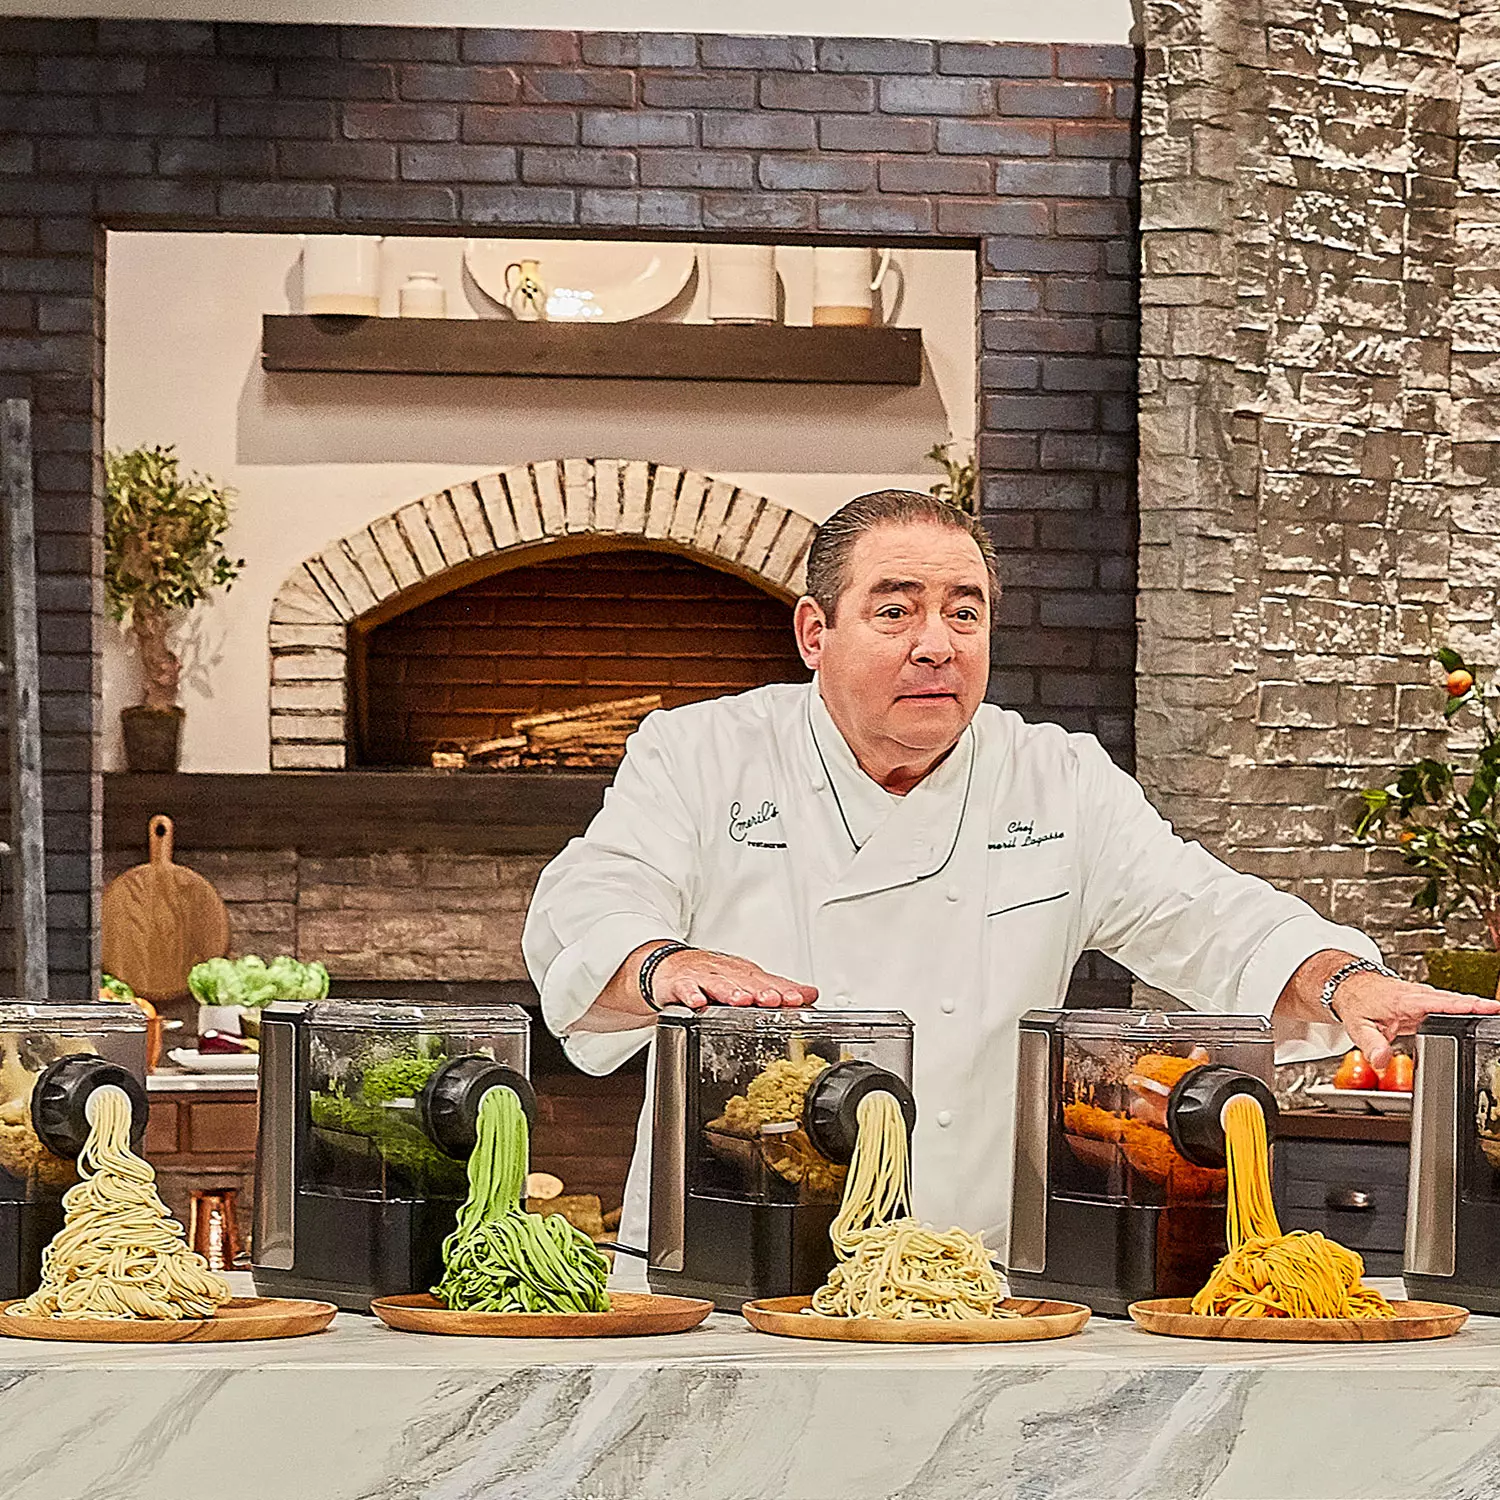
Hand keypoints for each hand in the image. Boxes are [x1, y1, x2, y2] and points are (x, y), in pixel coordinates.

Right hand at [650, 948, 817, 1011]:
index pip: (769, 981)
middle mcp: (726, 972)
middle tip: (774, 1000)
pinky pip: (685, 988)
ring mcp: (703, 976)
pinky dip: (691, 994)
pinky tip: (697, 1002)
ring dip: (730, 991)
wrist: (670, 967)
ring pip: (718, 983)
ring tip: (741, 1000)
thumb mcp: (745, 981)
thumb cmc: (711, 976)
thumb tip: (810, 994)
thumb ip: (777, 990)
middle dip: (761, 990)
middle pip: (746, 980)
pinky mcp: (680, 983)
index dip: (784, 990)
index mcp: (744, 974)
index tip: (799, 998)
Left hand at [1333, 971, 1499, 1071]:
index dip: (1466, 1006)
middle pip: (1455, 1000)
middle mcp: (1417, 996)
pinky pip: (1446, 1005)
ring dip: (1474, 1007)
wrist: (1348, 986)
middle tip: (1499, 1012)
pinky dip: (1462, 1009)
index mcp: (1405, 1000)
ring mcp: (1421, 997)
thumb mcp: (1358, 1026)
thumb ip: (1371, 1045)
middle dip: (1479, 1006)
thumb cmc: (1354, 1002)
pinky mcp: (1422, 1002)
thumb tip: (1381, 1061)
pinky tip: (1476, 1017)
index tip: (1489, 1008)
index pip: (1441, 1003)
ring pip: (1452, 1002)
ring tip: (1494, 1015)